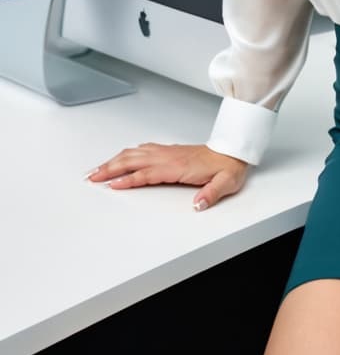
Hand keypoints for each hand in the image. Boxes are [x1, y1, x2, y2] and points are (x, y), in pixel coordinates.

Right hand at [86, 142, 249, 211]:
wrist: (233, 151)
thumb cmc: (228, 167)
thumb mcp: (226, 183)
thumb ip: (212, 193)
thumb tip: (199, 205)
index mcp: (178, 166)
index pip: (147, 173)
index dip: (129, 179)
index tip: (112, 185)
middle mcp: (170, 156)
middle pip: (134, 160)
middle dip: (110, 168)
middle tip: (92, 177)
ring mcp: (168, 152)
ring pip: (135, 153)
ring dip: (115, 159)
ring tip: (98, 168)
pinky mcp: (169, 151)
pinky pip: (143, 149)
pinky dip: (128, 153)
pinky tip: (121, 157)